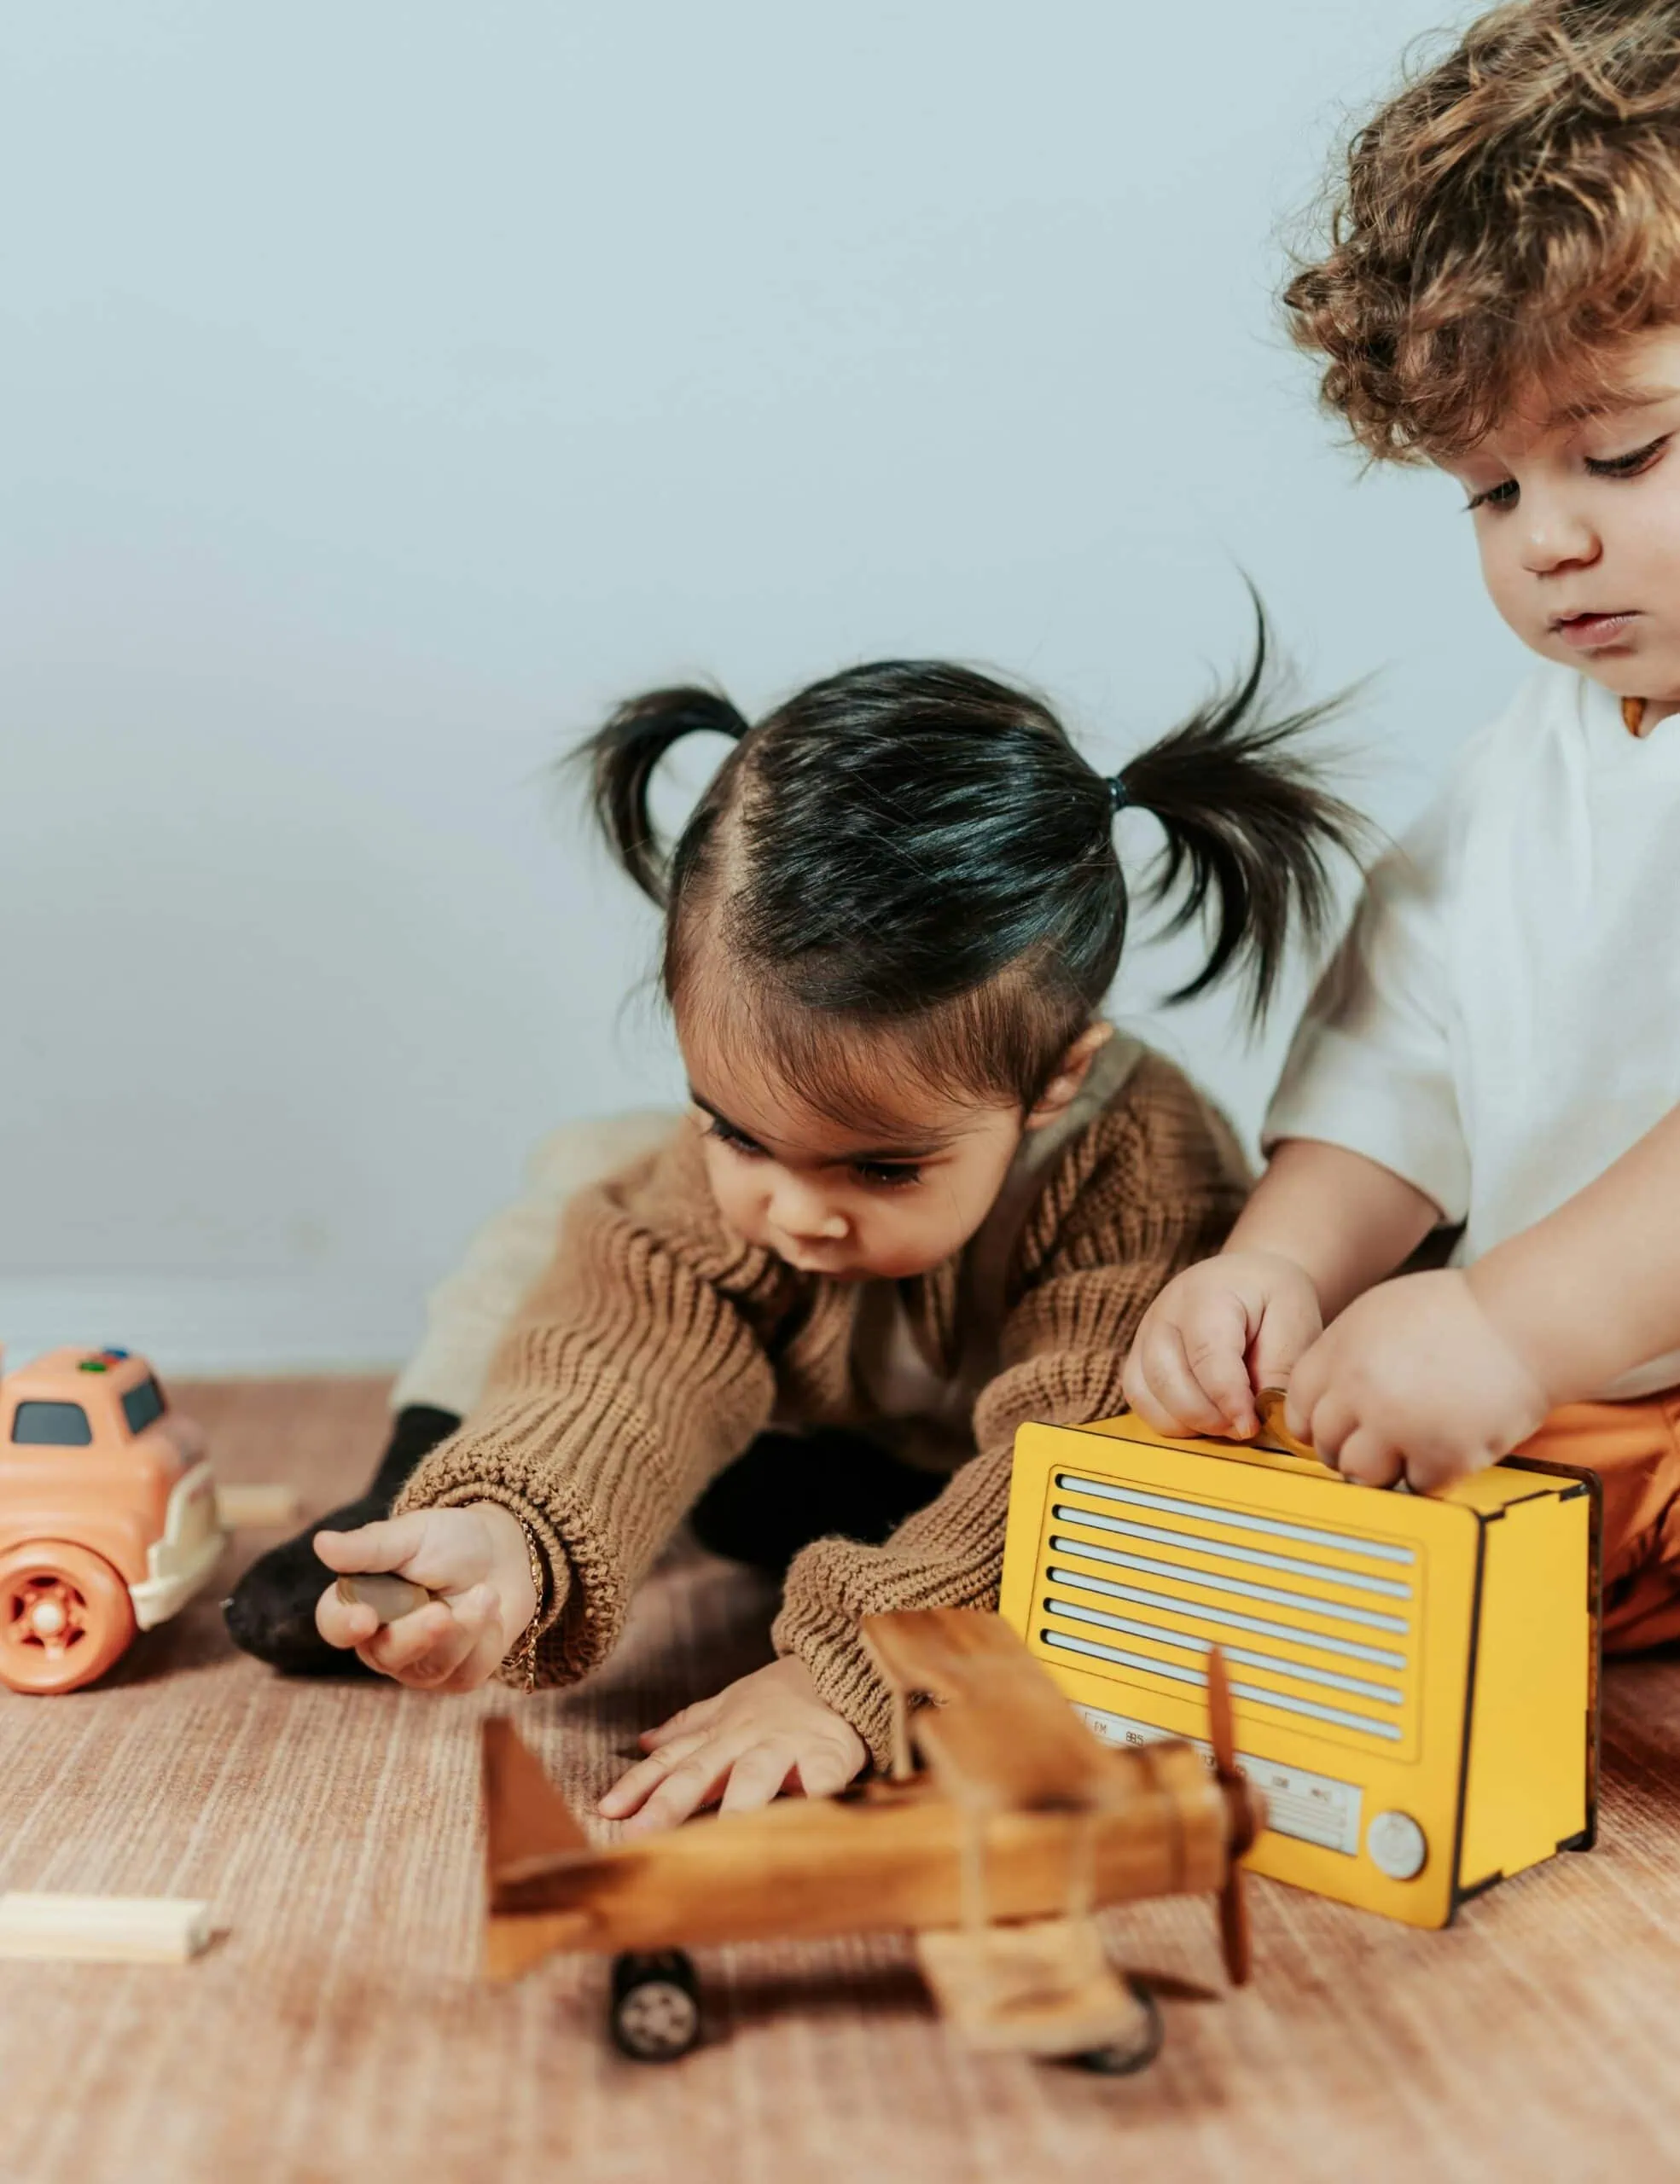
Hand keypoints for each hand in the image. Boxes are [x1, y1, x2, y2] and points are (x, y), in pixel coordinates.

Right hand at [312, 1502, 536, 1690]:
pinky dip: (486, 1637)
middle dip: (416, 1635)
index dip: (345, 1625)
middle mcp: (381, 1641)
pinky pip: (467, 1673)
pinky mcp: (456, 1677)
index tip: (364, 1618)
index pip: (335, 1624)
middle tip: (442, 1612)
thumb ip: (369, 1547)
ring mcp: (418, 1665)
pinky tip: (490, 1610)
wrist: (505, 1554)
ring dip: (465, 1628)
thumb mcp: (410, 1535)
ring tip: (486, 1592)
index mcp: (360, 1603)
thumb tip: (321, 1543)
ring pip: (431, 1668)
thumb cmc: (449, 1541)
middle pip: (385, 1656)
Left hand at [597, 1656, 865, 1835]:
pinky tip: (807, 1823)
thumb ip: (688, 1726)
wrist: (839, 1665)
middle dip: (668, 1804)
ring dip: (736, 1806)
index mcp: (719, 1734)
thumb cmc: (780, 1696)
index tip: (606, 1811)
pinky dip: (816, 1797)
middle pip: (701, 1773)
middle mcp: (744, 1739)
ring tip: (719, 1841)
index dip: (637, 1785)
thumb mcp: (729, 1705)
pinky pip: (822, 1778)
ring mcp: (785, 1745)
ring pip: (755, 1775)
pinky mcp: (828, 1753)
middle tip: (639, 1837)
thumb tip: (643, 1742)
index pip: (670, 1761)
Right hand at [1123, 1250, 1324, 1437]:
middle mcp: (1164, 1313)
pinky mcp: (1137, 1357)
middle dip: (1209, 1417)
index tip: (1250, 1426)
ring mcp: (1144, 1335)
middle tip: (1245, 1427)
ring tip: (1227, 1421)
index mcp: (1206, 1295)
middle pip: (1168, 1380)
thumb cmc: (1273, 1298)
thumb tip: (1266, 1416)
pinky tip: (1203, 1418)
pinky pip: (1139, 1401)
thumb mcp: (1296, 1320)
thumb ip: (1280, 1367)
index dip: (1227, 1398)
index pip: (1207, 1355)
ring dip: (1188, 1422)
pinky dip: (1169, 1421)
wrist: (1246, 1279)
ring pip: (1146, 1396)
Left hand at [1285, 1269, 1549, 1491]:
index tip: (1334, 1428)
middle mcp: (1359, 1390)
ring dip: (1382, 1469)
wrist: (1523, 1321)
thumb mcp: (1380, 1312)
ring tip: (1410, 1450)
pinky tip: (1449, 1447)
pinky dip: (1432, 1473)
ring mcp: (1397, 1426)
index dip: (1315, 1421)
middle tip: (1379, 1443)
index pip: (1298, 1405)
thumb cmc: (1461, 1312)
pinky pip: (1415, 1485)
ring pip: (1361, 1473)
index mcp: (1340, 1351)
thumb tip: (1326, 1394)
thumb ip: (1345, 1352)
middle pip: (1326, 1444)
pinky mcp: (1440, 1455)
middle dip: (1347, 1448)